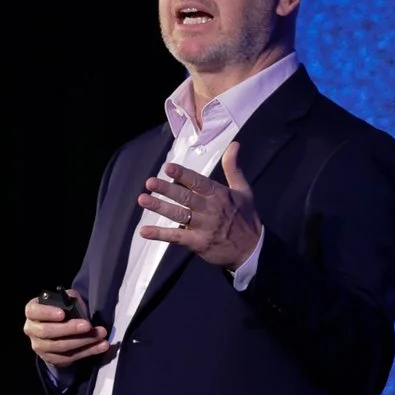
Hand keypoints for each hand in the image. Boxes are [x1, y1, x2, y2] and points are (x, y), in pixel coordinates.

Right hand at [25, 290, 111, 370]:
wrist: (61, 332)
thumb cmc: (63, 312)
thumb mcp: (65, 301)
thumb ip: (69, 299)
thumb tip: (75, 303)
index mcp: (33, 312)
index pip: (33, 311)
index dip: (47, 313)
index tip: (63, 313)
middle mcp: (32, 330)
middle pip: (47, 331)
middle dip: (69, 329)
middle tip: (87, 325)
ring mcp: (40, 346)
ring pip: (60, 346)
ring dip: (83, 341)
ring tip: (100, 335)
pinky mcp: (52, 359)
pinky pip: (70, 357)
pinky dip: (88, 351)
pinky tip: (101, 346)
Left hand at [138, 142, 262, 269]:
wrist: (252, 250)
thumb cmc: (245, 217)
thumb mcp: (243, 190)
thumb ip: (233, 168)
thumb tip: (234, 144)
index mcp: (220, 195)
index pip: (198, 182)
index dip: (183, 175)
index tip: (168, 167)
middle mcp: (211, 209)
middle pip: (186, 197)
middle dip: (167, 189)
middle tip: (150, 182)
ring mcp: (204, 227)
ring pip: (179, 215)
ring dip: (160, 207)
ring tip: (142, 200)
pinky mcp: (198, 243)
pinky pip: (176, 237)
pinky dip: (160, 234)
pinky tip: (144, 231)